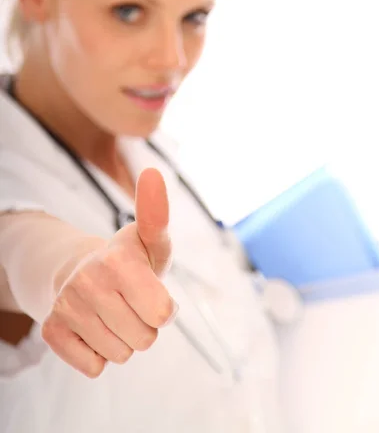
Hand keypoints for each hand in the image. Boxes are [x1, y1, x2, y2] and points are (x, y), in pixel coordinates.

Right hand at [41, 168, 175, 377]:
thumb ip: (157, 214)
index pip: (162, 314)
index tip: (152, 289)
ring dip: (123, 338)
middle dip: (145, 324)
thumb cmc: (127, 258)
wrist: (77, 269)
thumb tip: (153, 172)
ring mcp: (67, 308)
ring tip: (114, 311)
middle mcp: (88, 283)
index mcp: (117, 260)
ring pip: (121, 355)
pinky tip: (95, 327)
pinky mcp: (52, 332)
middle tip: (132, 300)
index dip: (164, 307)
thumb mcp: (150, 239)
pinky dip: (100, 353)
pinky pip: (95, 367)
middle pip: (144, 339)